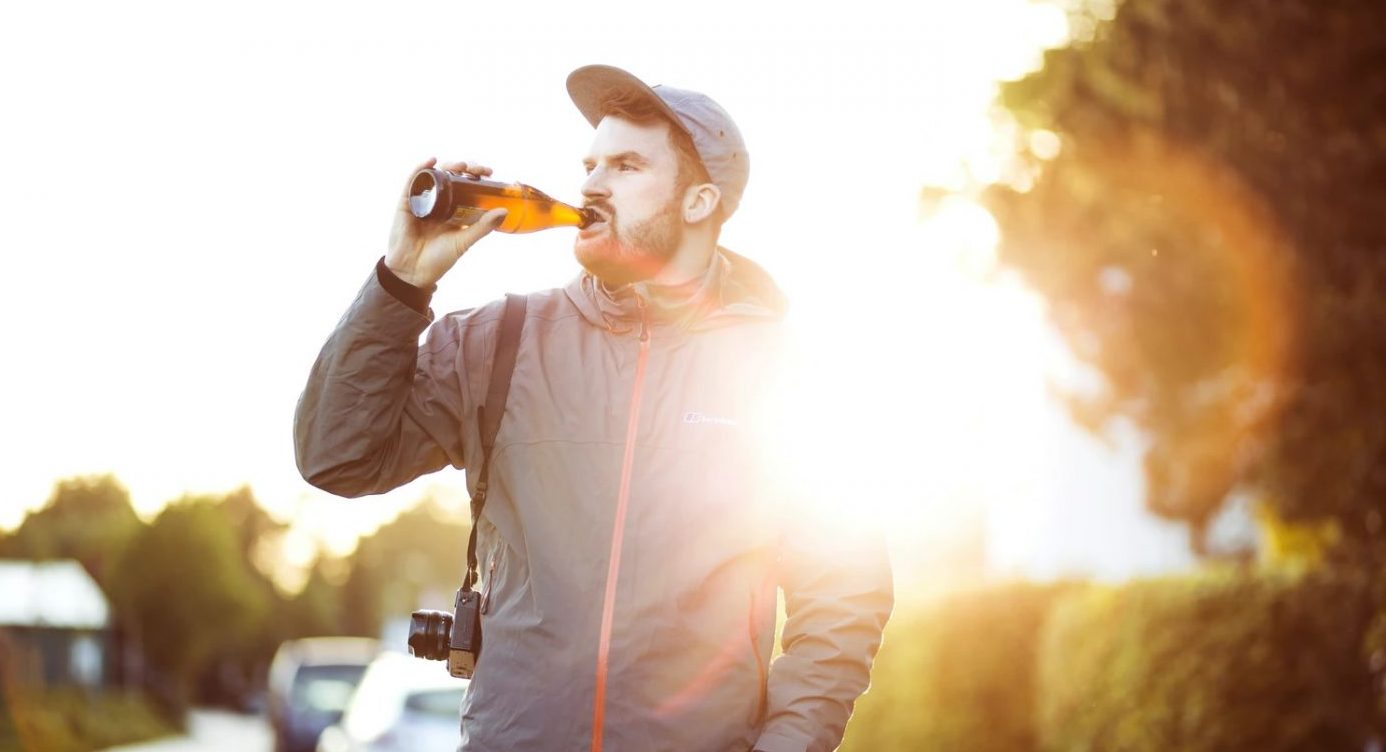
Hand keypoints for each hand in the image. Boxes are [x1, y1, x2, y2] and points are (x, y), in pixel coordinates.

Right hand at [385, 158, 508, 287]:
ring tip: (461, 165)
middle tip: (477, 169)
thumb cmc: (439, 259)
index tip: (488, 172)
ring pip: (435, 176)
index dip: (476, 176)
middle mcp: (438, 203)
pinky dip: (421, 169)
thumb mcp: (464, 241)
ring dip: (448, 166)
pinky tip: (431, 161)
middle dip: (465, 168)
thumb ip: (483, 227)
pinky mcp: (406, 203)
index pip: (466, 186)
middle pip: (452, 177)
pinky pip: (412, 182)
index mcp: (453, 210)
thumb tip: (505, 211)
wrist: (413, 272)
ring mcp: (422, 201)